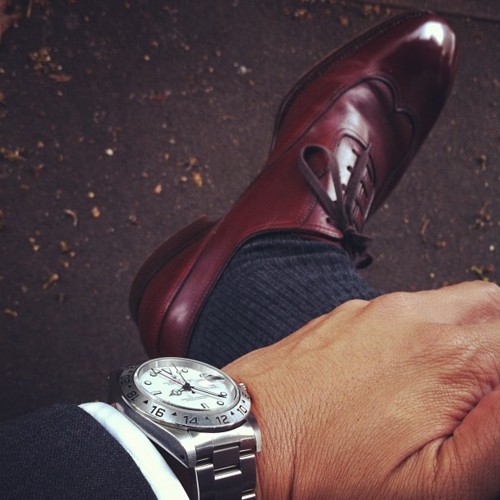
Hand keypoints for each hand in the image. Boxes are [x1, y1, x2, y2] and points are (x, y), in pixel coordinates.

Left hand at [225, 281, 499, 498]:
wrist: (246, 435)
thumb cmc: (327, 468)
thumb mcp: (433, 480)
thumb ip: (494, 435)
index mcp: (447, 356)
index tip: (490, 395)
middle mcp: (412, 317)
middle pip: (491, 304)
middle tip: (486, 383)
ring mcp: (373, 309)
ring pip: (448, 300)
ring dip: (466, 329)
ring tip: (451, 381)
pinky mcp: (346, 314)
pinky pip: (402, 307)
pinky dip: (422, 327)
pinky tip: (404, 369)